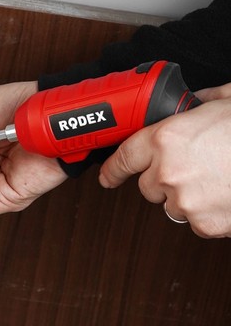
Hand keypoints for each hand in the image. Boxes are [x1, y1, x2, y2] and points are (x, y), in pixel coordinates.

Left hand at [98, 83, 230, 237]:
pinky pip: (195, 221)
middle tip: (191, 168)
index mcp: (167, 138)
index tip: (107, 177)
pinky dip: (207, 212)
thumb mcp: (226, 100)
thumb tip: (192, 101)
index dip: (113, 169)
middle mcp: (169, 172)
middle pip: (147, 186)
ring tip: (215, 179)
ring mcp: (186, 201)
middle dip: (163, 179)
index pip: (124, 157)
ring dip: (185, 196)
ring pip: (171, 205)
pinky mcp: (205, 224)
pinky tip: (225, 194)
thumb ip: (199, 102)